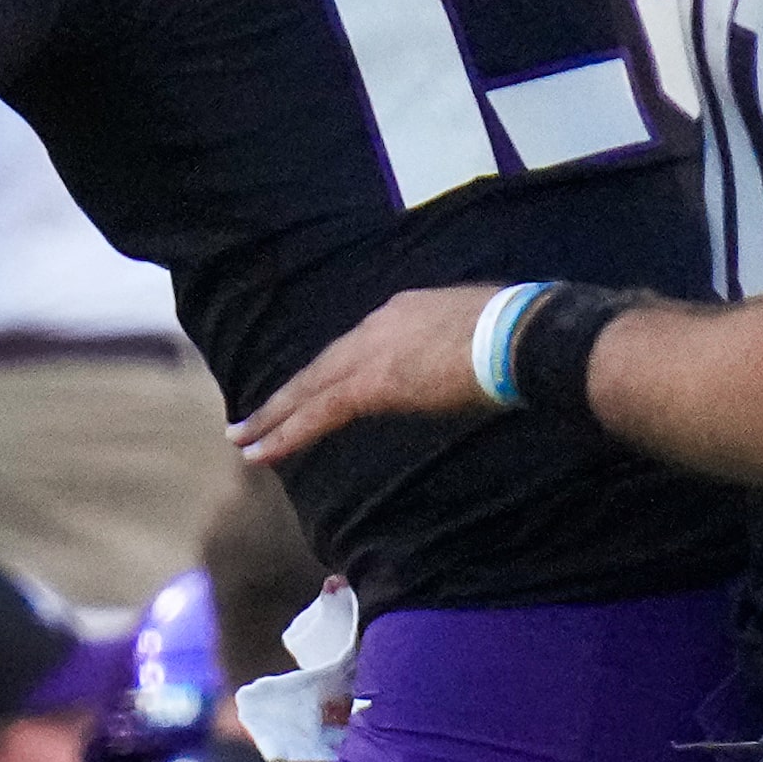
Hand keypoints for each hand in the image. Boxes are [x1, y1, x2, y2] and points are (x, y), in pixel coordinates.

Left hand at [231, 284, 500, 461]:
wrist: (519, 333)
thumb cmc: (517, 334)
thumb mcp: (478, 333)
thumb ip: (454, 349)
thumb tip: (461, 365)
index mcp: (405, 311)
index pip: (357, 347)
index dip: (331, 373)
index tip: (312, 392)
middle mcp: (379, 324)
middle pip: (323, 365)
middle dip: (287, 395)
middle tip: (250, 420)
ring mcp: (372, 351)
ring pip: (311, 388)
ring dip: (275, 417)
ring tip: (244, 440)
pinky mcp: (372, 382)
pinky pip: (319, 411)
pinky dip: (287, 431)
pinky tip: (263, 450)